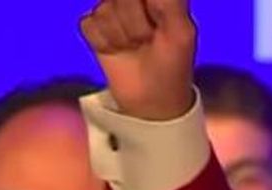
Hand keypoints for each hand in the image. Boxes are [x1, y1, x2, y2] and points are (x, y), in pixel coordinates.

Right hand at [80, 0, 196, 120]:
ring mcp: (111, 9)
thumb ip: (169, 2)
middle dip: (135, 24)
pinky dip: (104, 44)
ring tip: (135, 47)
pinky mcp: (93, 26)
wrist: (152, 99)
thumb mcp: (181, 32)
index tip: (156, 21)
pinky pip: (89, 24)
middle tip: (148, 39)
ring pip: (104, 9)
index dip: (142, 8)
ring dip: (122, 37)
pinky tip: (117, 51)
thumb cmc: (173, 65)